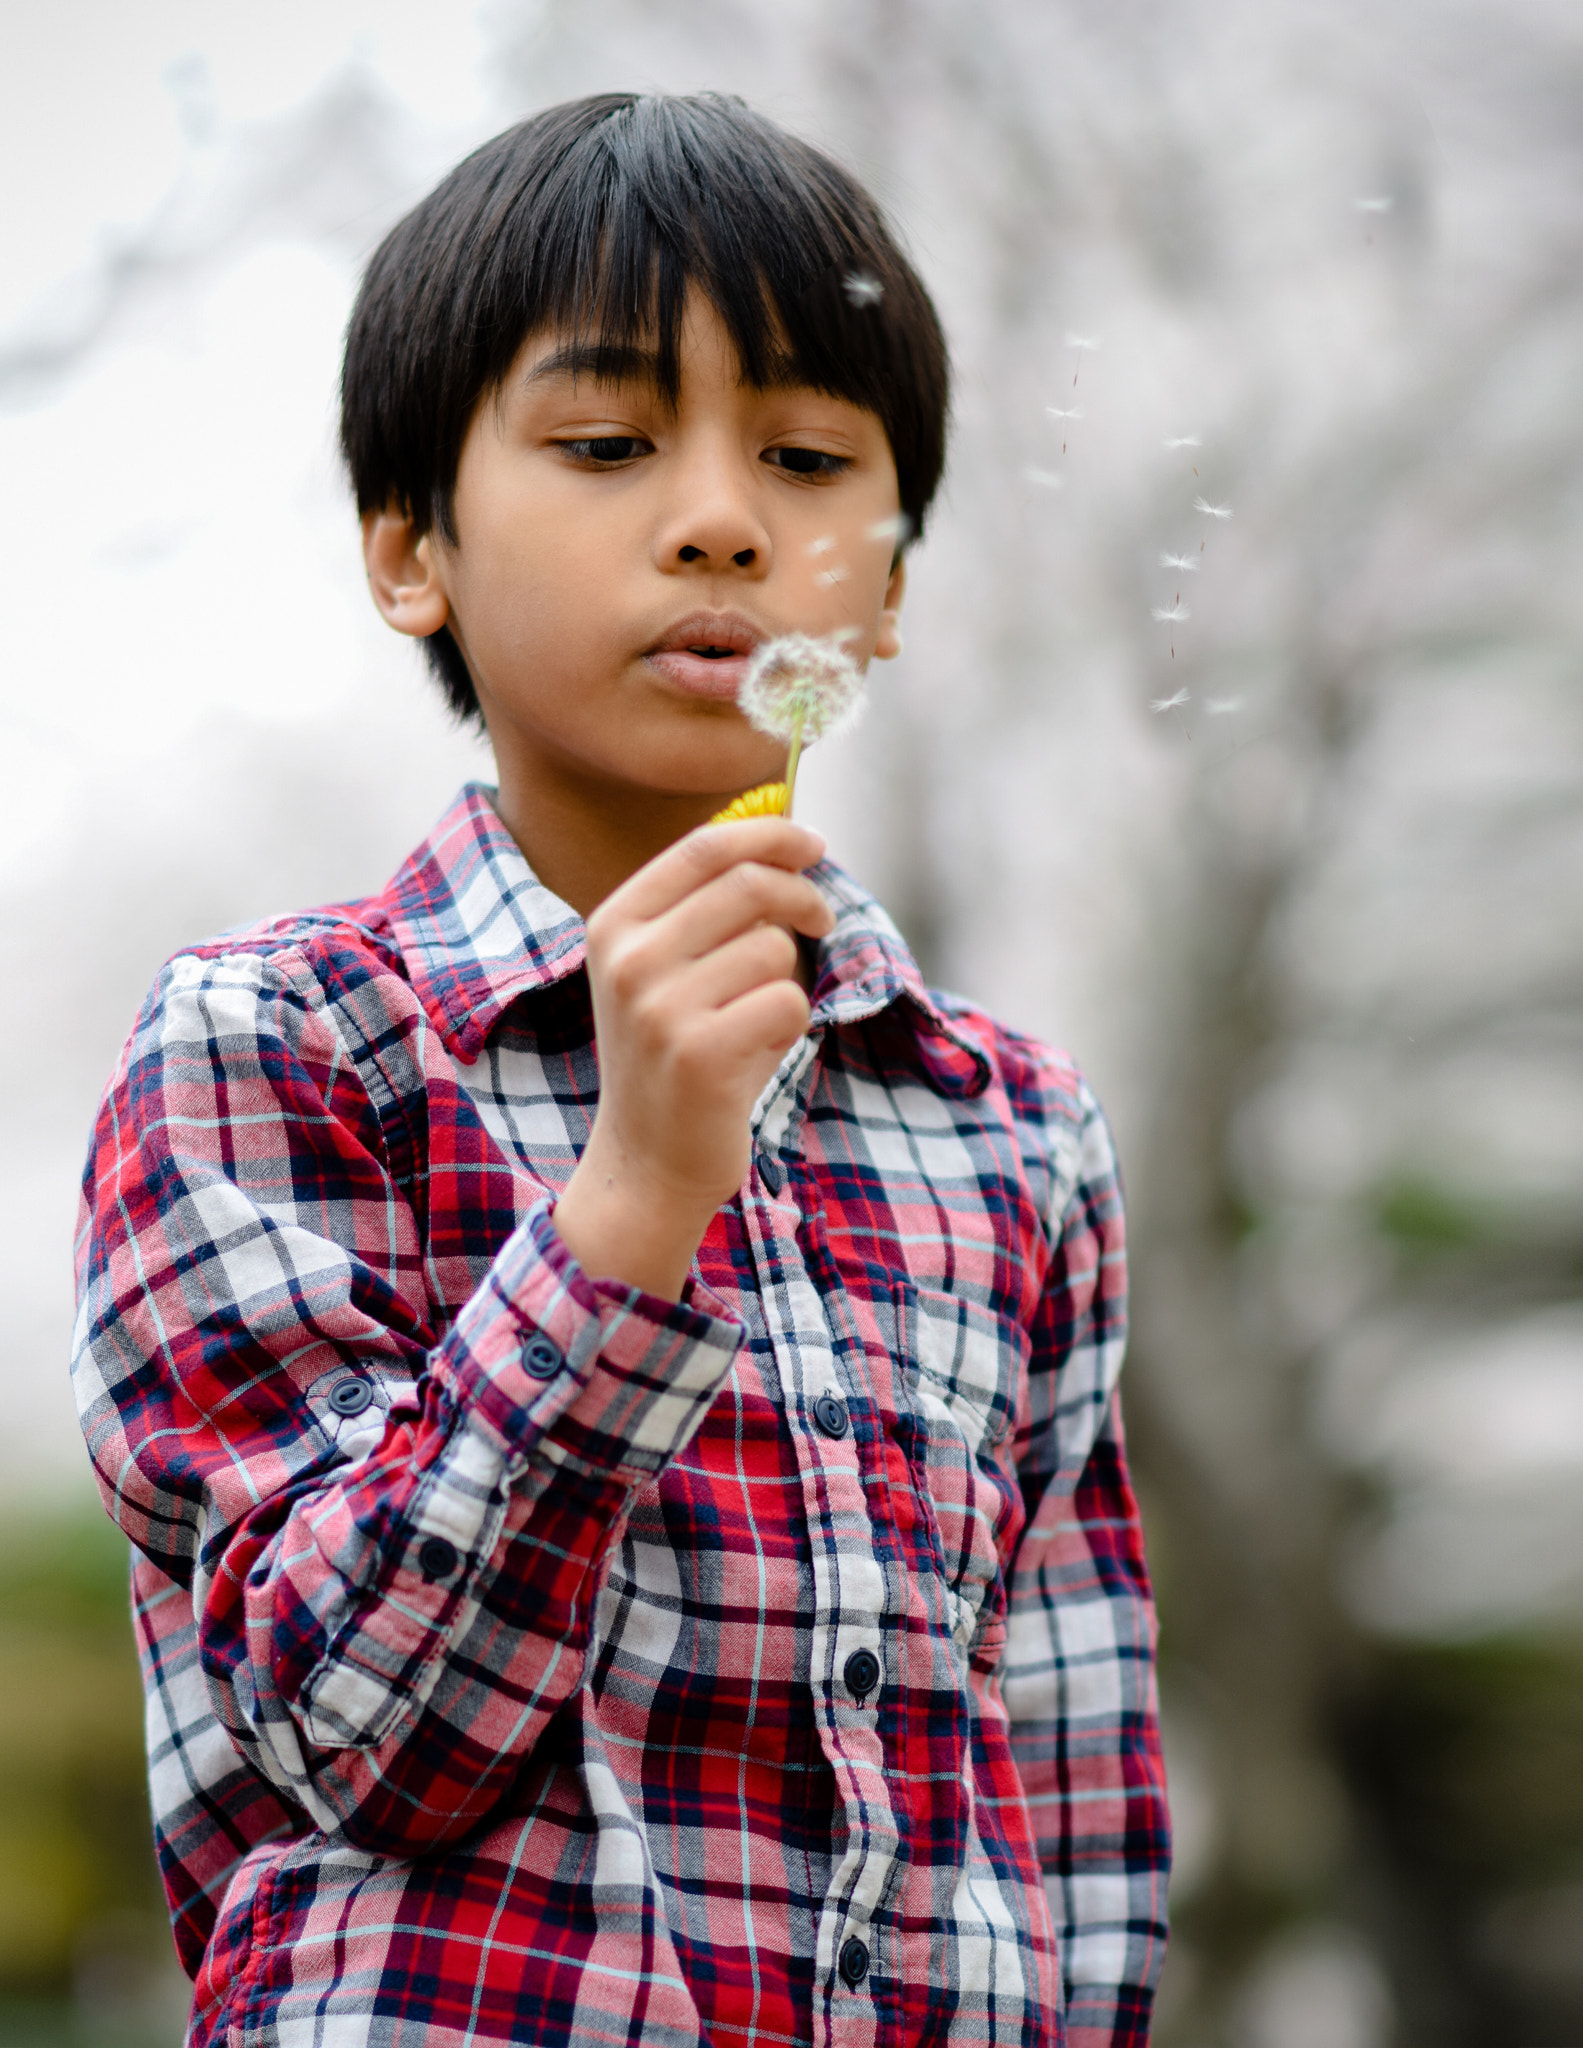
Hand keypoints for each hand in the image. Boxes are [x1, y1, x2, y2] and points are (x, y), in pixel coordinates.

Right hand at [552, 817, 834, 1299]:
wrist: (644, 1161)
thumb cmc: (673, 1056)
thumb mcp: (664, 971)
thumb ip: (708, 908)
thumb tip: (784, 840)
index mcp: (614, 924)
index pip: (703, 846)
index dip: (770, 833)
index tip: (814, 844)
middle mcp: (629, 960)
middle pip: (749, 885)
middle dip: (804, 896)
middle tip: (823, 921)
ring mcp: (659, 1008)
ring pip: (775, 949)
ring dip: (788, 980)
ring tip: (756, 1019)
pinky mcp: (700, 1055)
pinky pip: (788, 1003)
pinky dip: (791, 1025)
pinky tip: (757, 1053)